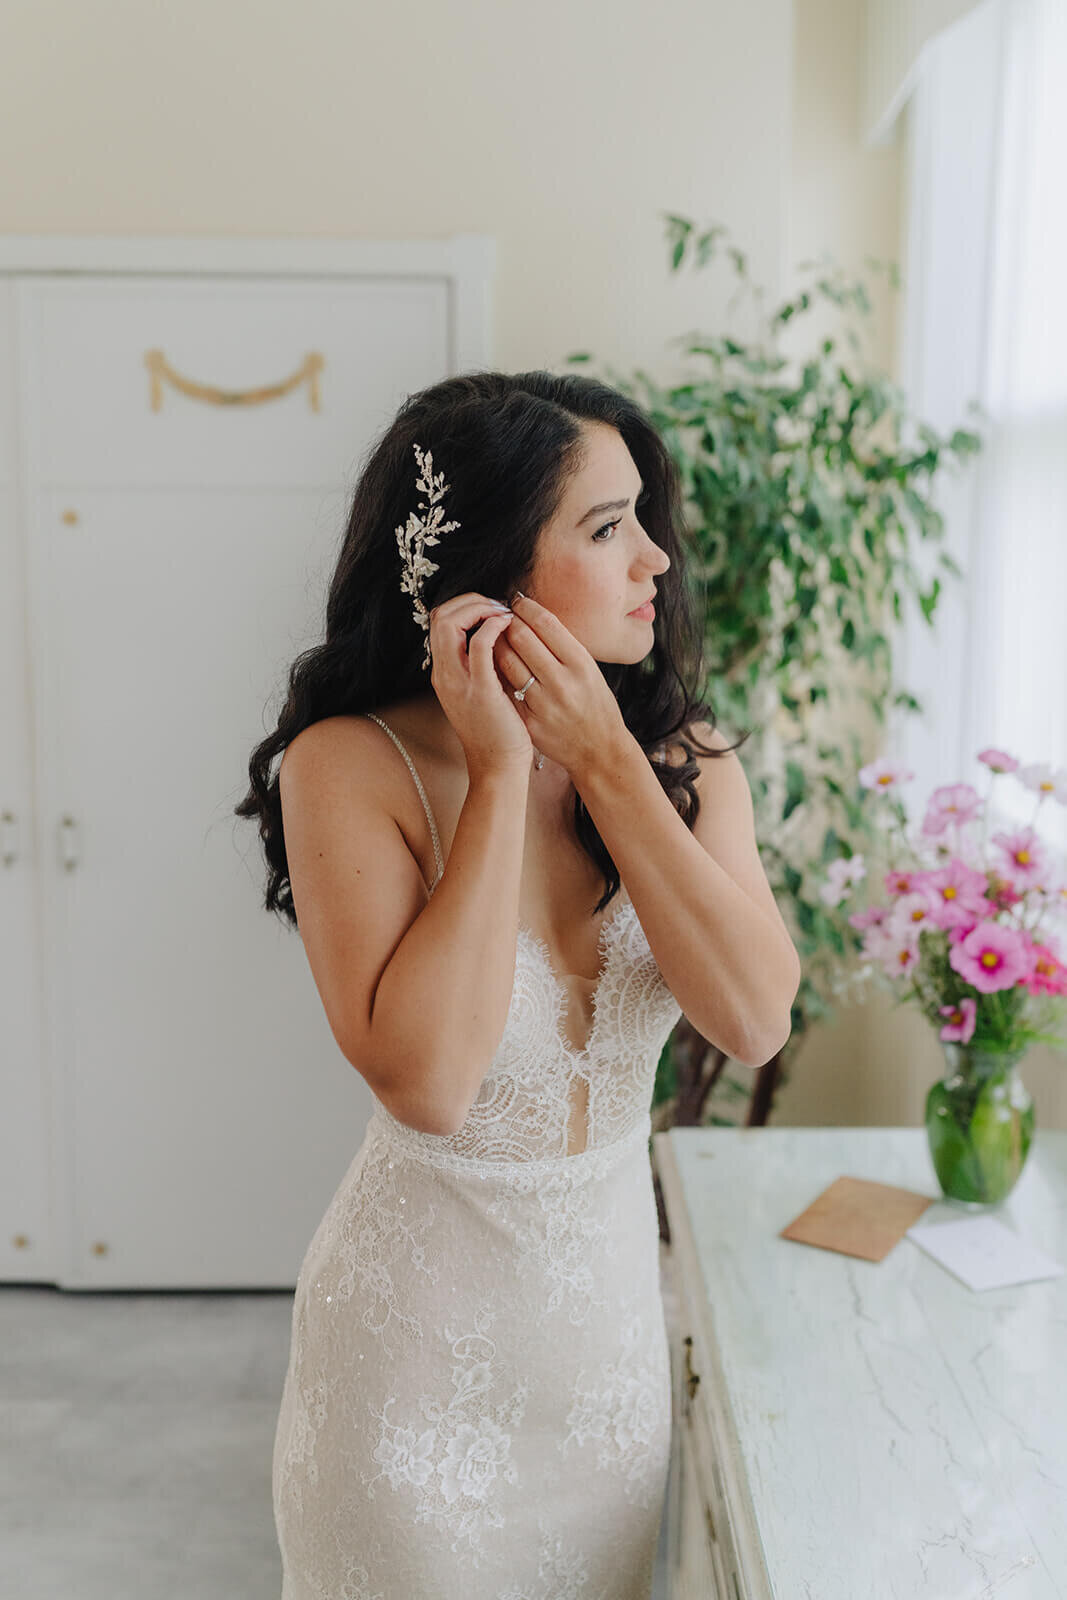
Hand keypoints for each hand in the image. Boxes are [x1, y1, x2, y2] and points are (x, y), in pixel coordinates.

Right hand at [427, 593, 532, 778]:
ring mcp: (457, 681)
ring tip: (502, 613)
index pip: (439, 621)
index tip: (492, 609)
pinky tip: (508, 626)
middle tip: (498, 606)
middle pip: (439, 616)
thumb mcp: (483, 689)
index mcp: (444, 672)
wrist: (498, 764)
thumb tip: (496, 632)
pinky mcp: (479, 689)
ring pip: (449, 622)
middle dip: (470, 600)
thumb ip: (482, 662)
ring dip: (479, 607)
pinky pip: (479, 644)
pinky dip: (492, 626)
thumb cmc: (498, 727)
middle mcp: (444, 674)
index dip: (464, 606)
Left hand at [492, 594, 629, 778]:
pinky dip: (497, 672)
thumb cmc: (595, 704)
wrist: (599, 750)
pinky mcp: (529, 721)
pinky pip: (504, 688)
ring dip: (497, 644)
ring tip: (496, 638)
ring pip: (507, 661)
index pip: (546, 623)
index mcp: (581, 664)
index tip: (518, 602)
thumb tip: (533, 615)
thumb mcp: (589, 669)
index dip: (526, 607)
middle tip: (502, 617)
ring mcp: (544, 703)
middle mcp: (563, 682)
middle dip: (508, 622)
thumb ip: (563, 645)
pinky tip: (494, 666)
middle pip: (522, 638)